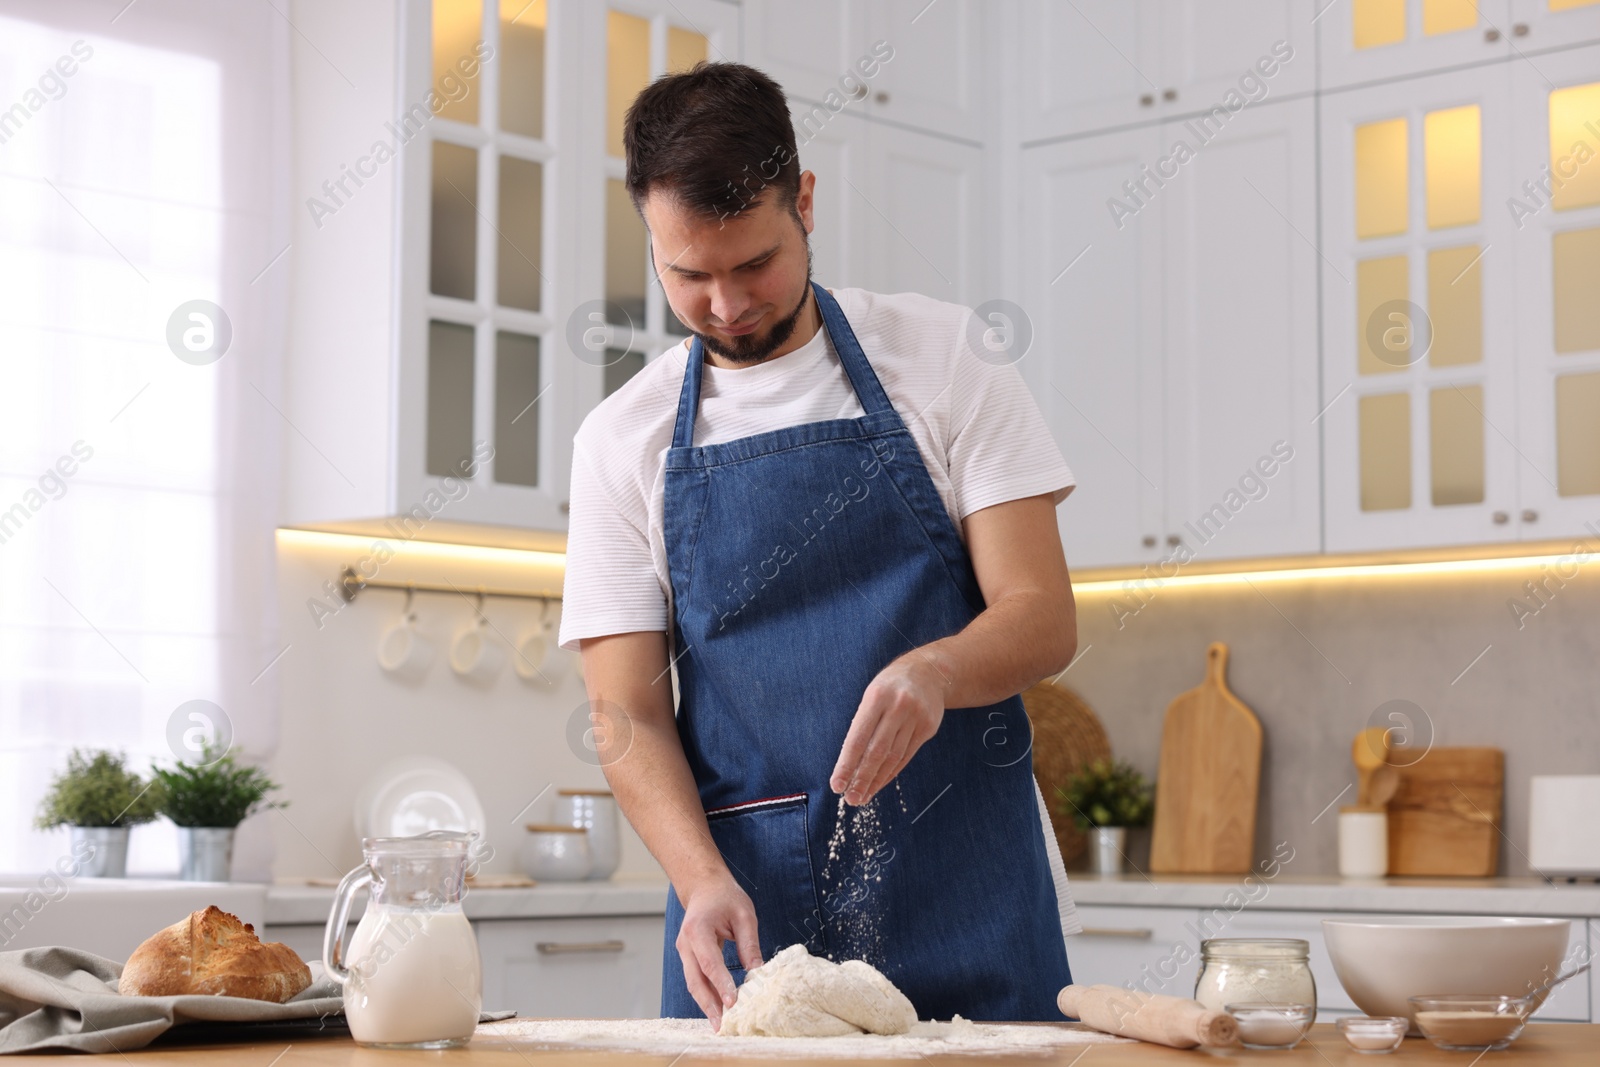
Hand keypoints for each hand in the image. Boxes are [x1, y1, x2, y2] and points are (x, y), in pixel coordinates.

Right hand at [676, 874, 762, 1030]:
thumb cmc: (724, 897)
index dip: (721, 985)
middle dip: (709, 1005)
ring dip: (706, 1005)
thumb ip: (750, 945)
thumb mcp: (744, 916)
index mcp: (697, 929)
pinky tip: (718, 1009)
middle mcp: (685, 943)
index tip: (733, 1003)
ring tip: (721, 1025)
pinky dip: (706, 995)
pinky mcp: (688, 957)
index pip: (710, 963)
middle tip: (723, 1026)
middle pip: (695, 980)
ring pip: (693, 984)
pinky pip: (696, 980)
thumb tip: (758, 974)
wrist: (703, 887)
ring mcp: (684, 951)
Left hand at [830, 654, 946, 805]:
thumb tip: (848, 762)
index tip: (837, 784)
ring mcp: (916, 718)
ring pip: (893, 757)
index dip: (847, 764)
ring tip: (863, 796)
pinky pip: (906, 756)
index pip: (858, 737)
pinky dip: (891, 773)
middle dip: (862, 778)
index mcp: (876, 697)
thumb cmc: (890, 686)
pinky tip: (879, 783)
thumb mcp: (872, 694)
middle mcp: (898, 707)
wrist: (929, 672)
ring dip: (876, 781)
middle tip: (850, 799)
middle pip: (877, 751)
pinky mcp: (928, 728)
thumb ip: (862, 723)